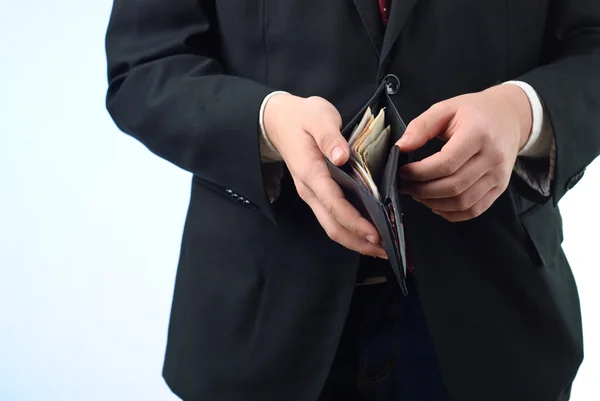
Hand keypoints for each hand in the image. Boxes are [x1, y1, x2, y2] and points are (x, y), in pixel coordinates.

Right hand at [264, 93, 386, 257]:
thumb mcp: (318, 117)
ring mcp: (312, 195)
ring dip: (356, 241)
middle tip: (387, 251)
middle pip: (333, 226)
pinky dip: (352, 230)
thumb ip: (329, 136)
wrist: (280, 121)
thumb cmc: (302, 117)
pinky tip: (368, 233)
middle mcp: (310, 190)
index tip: (376, 233)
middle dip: (359, 242)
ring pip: (333, 227)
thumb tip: (341, 157)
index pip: (334, 204)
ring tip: (382, 248)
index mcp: (311, 172)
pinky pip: (333, 218)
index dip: (355, 222)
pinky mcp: (318, 194)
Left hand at [396, 84, 532, 221]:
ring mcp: (499, 176)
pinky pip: (474, 210)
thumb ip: (421, 127)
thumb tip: (401, 147)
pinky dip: (451, 213)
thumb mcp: (445, 108)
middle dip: (423, 190)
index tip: (403, 172)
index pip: (446, 163)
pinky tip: (435, 204)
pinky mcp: (500, 188)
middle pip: (453, 186)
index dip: (420, 173)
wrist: (510, 116)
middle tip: (406, 186)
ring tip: (418, 193)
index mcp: (479, 134)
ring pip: (462, 202)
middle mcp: (493, 157)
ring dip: (434, 203)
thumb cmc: (474, 112)